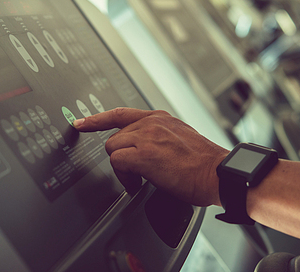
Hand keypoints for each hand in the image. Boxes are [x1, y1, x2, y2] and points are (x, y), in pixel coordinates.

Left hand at [73, 108, 228, 205]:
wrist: (218, 172)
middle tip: (137, 173)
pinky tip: (138, 184)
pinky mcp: (144, 154)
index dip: (98, 119)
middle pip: (115, 137)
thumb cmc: (204, 162)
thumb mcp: (181, 138)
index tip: (82, 123)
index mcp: (160, 118)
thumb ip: (160, 136)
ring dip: (122, 167)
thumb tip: (148, 149)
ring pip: (113, 148)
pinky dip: (124, 177)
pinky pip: (117, 162)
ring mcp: (147, 137)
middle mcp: (152, 123)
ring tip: (140, 179)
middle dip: (122, 156)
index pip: (121, 115)